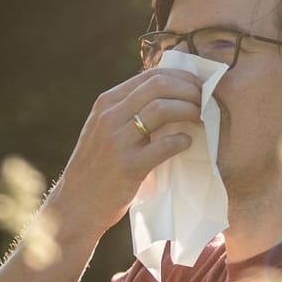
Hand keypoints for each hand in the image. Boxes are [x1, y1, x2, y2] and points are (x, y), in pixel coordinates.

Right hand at [44, 66, 203, 239]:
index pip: (151, 75)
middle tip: (206, 100)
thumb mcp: (105, 130)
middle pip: (159, 86)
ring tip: (202, 118)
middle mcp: (109, 117)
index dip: (182, 77)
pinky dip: (182, 141)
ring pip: (162, 109)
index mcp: (106, 103)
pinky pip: (164, 146)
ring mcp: (117, 141)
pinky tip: (187, 143)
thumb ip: (128, 111)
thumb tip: (168, 95)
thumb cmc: (96, 167)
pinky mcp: (128, 167)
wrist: (75, 205)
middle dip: (190, 89)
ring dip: (190, 110)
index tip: (199, 87)